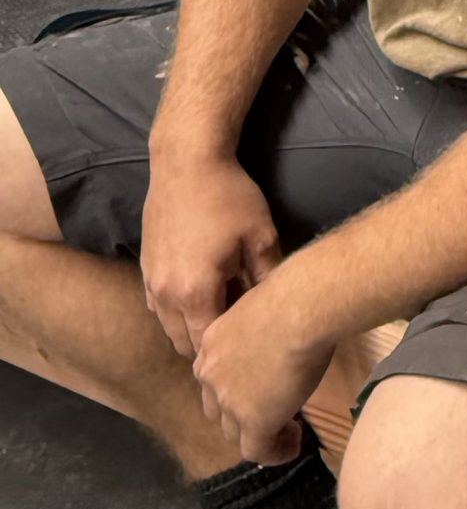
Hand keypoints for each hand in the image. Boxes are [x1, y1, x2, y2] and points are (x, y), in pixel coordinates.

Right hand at [141, 155, 281, 360]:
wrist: (186, 162)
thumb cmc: (229, 196)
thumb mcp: (260, 236)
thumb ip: (268, 278)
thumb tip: (280, 307)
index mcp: (195, 291)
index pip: (208, 343)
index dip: (230, 346)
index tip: (251, 339)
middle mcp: (164, 294)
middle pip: (184, 343)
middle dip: (209, 344)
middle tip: (238, 328)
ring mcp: (150, 282)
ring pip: (168, 326)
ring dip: (190, 327)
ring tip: (222, 308)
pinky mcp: (144, 268)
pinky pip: (157, 306)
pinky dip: (176, 310)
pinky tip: (201, 291)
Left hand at [190, 273, 329, 465]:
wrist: (301, 307)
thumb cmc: (292, 293)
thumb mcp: (265, 307)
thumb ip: (262, 326)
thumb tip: (283, 327)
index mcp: (212, 342)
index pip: (214, 375)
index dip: (236, 385)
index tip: (263, 384)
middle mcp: (211, 374)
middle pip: (217, 407)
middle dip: (240, 412)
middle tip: (273, 408)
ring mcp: (229, 400)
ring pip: (234, 432)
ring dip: (257, 433)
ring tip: (286, 429)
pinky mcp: (252, 420)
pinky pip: (259, 451)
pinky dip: (275, 451)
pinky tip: (294, 444)